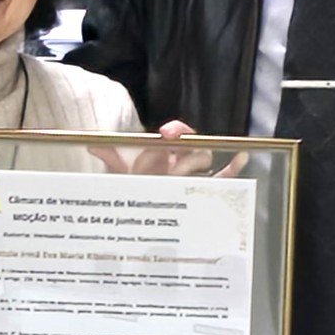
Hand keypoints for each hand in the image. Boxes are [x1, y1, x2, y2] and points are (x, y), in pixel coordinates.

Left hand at [90, 118, 233, 177]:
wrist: (146, 204)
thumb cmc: (140, 183)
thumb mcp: (124, 170)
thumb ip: (112, 156)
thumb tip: (92, 145)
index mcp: (167, 149)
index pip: (178, 132)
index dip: (175, 130)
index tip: (164, 134)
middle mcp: (183, 157)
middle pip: (193, 144)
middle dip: (184, 146)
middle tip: (170, 149)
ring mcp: (195, 172)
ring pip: (205, 158)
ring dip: (195, 160)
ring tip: (181, 171)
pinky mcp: (206, 186)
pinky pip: (224, 176)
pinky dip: (235, 167)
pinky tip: (242, 158)